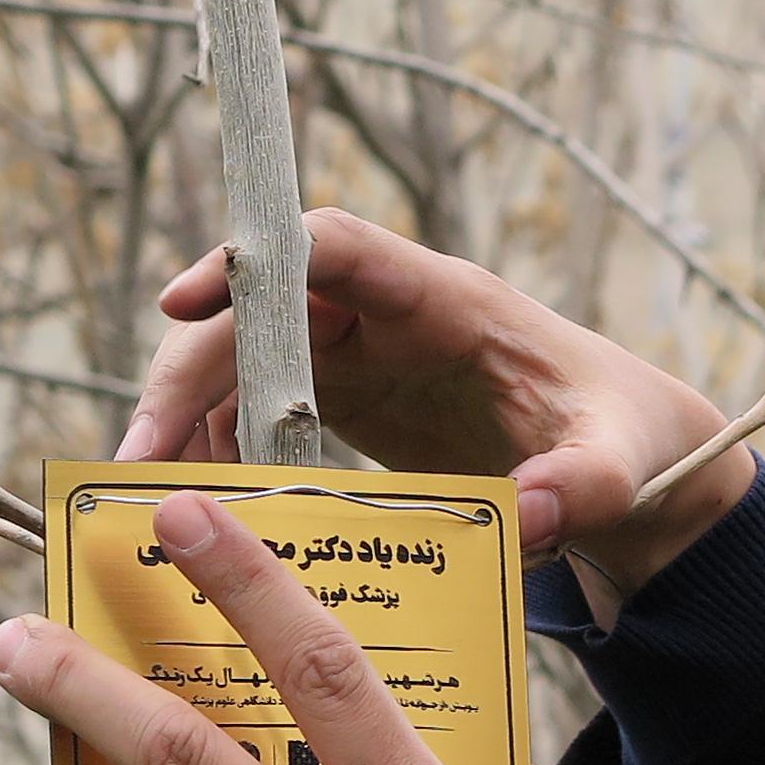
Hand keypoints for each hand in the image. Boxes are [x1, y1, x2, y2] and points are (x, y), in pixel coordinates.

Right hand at [115, 207, 758, 602]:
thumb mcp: (620, 464)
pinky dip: (222, 455)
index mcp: (447, 299)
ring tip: (151, 499)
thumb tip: (531, 516)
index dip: (256, 262)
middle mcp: (388, 313)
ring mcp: (360, 354)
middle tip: (140, 459)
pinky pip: (259, 412)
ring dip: (190, 421)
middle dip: (190, 373)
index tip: (181, 299)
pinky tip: (207, 511)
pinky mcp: (347, 399)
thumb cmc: (624, 438)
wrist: (624, 458)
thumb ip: (582, 486)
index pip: (336, 248)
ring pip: (244, 363)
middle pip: (261, 314)